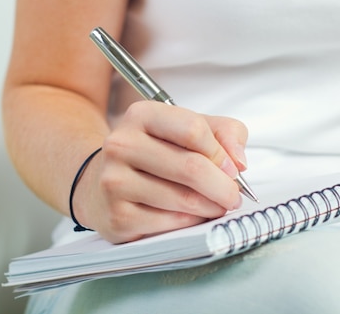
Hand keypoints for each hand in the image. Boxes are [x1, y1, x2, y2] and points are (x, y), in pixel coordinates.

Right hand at [74, 101, 247, 242]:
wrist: (100, 184)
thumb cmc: (155, 154)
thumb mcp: (187, 129)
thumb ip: (224, 132)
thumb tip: (239, 161)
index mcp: (141, 115)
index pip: (193, 129)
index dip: (221, 153)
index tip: (233, 169)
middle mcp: (121, 145)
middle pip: (191, 167)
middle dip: (223, 186)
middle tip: (234, 196)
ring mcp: (114, 182)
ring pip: (183, 199)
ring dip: (211, 207)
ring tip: (216, 206)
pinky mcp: (117, 217)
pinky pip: (170, 224)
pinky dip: (191, 223)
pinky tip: (193, 217)